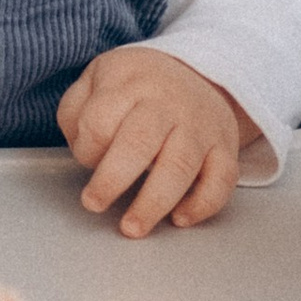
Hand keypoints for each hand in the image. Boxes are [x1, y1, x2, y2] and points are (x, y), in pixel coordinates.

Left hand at [58, 46, 249, 235]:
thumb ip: (75, 112)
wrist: (194, 74)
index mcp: (130, 82)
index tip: (87, 158)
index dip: (86, 148)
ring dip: (153, 203)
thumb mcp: (95, 81)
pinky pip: (221, 180)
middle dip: (112, 180)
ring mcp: (200, 125)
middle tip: (94, 203)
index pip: (100, 121)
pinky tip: (179, 218)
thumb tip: (82, 148)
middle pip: (139, 143)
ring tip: (132, 227)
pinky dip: (202, 204)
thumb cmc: (136, 87)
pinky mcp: (225, 147)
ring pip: (180, 167)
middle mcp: (169, 102)